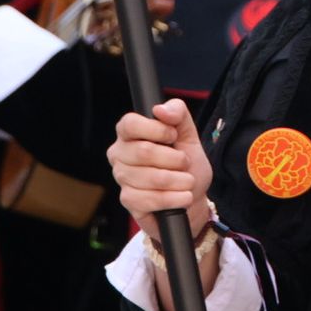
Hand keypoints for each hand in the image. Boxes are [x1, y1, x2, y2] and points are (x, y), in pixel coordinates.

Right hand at [108, 98, 212, 241]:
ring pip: (150, 178)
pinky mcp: (128, 200)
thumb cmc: (186, 162)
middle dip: (174, 158)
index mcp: (129, 133)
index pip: (130, 124)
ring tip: (188, 181)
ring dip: (178, 180)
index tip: (173, 136)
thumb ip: (177, 113)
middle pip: (143, 152)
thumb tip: (160, 110)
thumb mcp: (188, 133)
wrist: (192, 195)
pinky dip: (173, 198)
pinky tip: (183, 197)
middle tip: (186, 162)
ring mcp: (121, 178)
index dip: (156, 129)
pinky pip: (150, 199)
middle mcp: (119, 153)